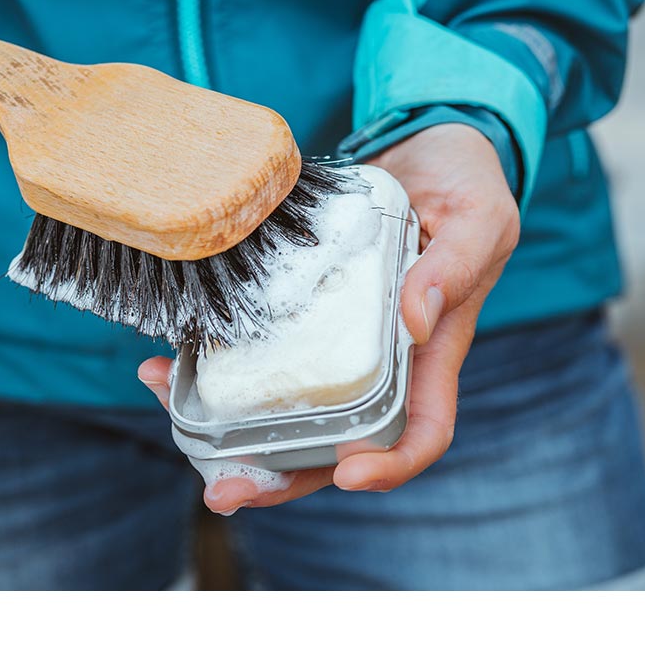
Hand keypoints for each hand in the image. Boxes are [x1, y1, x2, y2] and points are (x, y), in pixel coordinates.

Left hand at [139, 123, 519, 513]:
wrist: (428, 150)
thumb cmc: (468, 187)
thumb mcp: (478, 219)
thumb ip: (453, 267)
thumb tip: (414, 321)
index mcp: (430, 353)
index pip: (421, 431)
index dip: (390, 465)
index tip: (348, 473)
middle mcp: (378, 361)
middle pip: (334, 443)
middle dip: (279, 477)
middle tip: (222, 493)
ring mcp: (334, 340)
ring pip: (284, 407)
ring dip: (226, 427)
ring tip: (166, 406)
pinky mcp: (299, 311)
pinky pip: (259, 351)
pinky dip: (211, 364)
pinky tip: (166, 358)